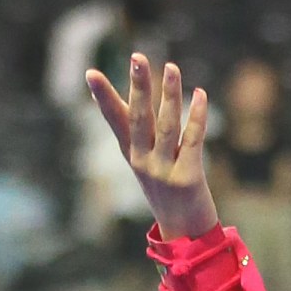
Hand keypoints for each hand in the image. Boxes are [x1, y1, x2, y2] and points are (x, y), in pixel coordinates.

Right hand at [86, 53, 218, 242]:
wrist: (187, 233)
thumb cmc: (167, 191)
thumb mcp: (145, 163)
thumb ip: (135, 133)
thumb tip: (117, 99)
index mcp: (132, 155)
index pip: (115, 121)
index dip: (104, 97)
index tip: (91, 73)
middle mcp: (144, 162)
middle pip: (140, 118)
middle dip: (139, 87)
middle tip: (137, 57)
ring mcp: (165, 171)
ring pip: (168, 126)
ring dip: (170, 95)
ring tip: (171, 67)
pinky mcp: (188, 179)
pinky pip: (193, 140)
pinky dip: (197, 116)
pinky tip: (200, 94)